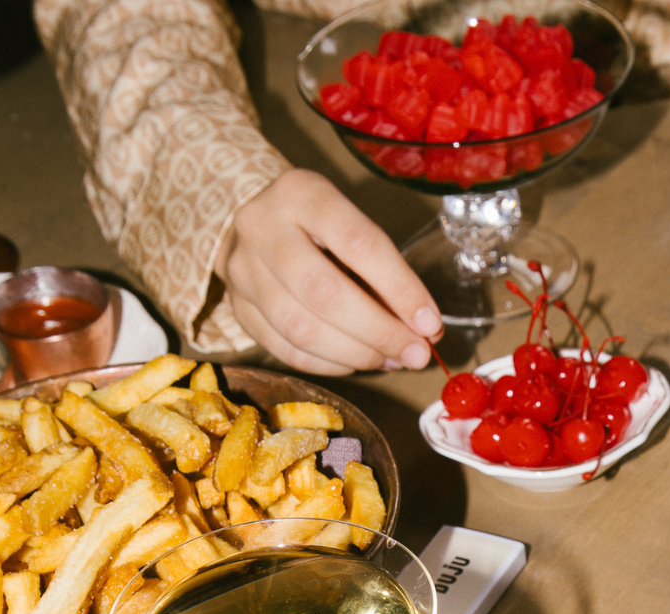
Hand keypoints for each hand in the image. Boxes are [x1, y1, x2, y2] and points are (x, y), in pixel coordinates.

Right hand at [215, 169, 442, 374]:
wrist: (257, 224)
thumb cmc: (320, 227)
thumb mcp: (351, 226)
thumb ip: (386, 274)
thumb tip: (425, 331)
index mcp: (301, 193)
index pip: (359, 243)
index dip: (400, 289)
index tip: (430, 323)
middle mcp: (263, 227)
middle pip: (325, 293)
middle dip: (379, 332)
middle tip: (415, 354)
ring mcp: (243, 271)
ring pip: (302, 329)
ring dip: (357, 354)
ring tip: (391, 359)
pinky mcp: (238, 309)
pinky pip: (288, 351)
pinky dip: (331, 365)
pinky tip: (358, 362)